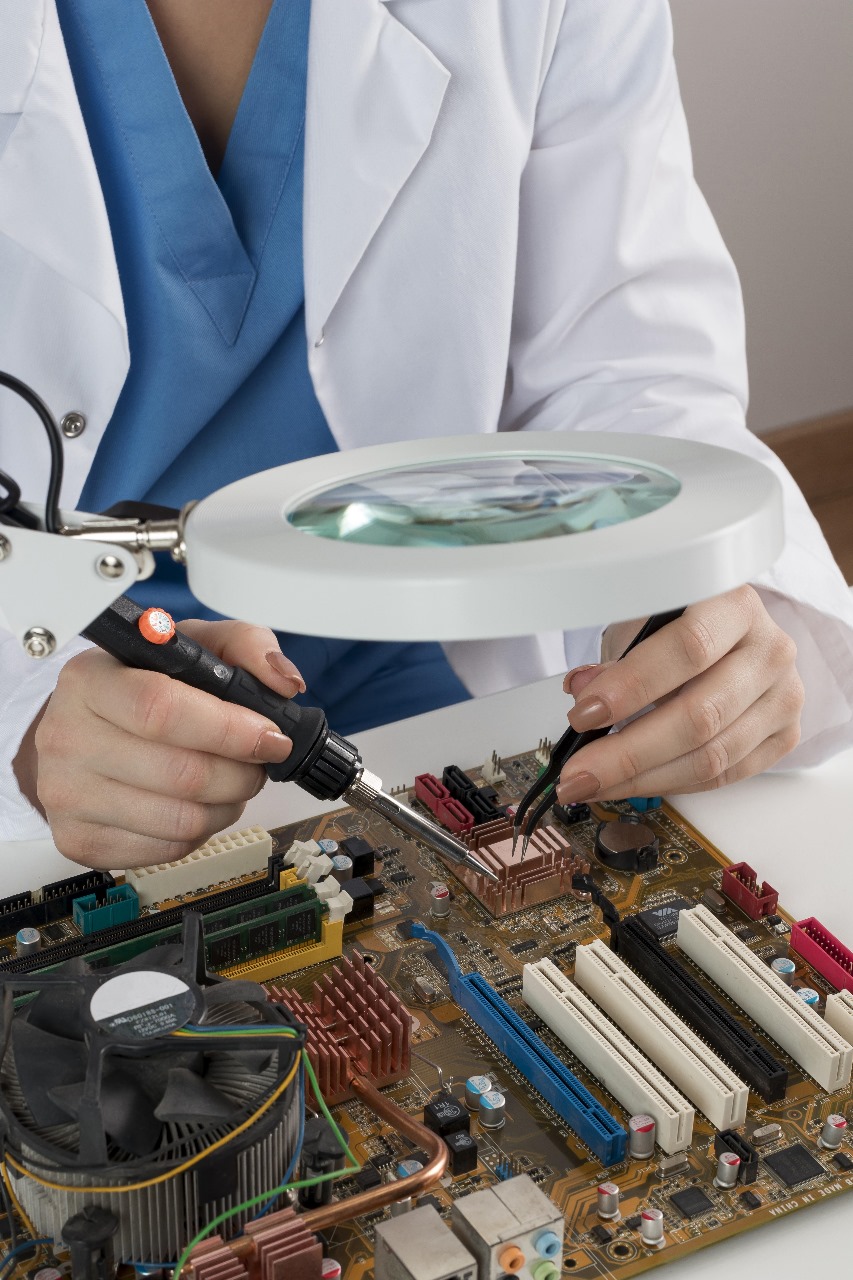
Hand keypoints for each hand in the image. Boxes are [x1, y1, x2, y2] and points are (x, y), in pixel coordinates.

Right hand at [33, 619, 304, 867]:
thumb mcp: (192, 646)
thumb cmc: (140, 686)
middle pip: (181, 774)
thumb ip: (245, 646)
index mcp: (91, 680)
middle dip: (241, 773)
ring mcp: (68, 795)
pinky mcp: (80, 839)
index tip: (269, 736)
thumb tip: (284, 681)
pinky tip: (198, 805)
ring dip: (227, 805)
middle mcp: (68, 737)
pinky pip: (167, 849)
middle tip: (257, 763)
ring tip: (231, 783)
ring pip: (181, 820)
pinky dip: (200, 831)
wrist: (79, 731)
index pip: (162, 710)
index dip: (230, 730)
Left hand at [556, 586, 803, 803]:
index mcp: (735, 606)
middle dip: (627, 752)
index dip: (632, 687)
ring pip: (711, 756)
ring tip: (595, 784)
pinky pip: (724, 775)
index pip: (688, 649)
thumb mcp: (645, 621)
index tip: (584, 715)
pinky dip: (671, 783)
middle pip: (700, 716)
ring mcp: (783, 697)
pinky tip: (632, 783)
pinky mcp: (784, 735)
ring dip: (643, 778)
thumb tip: (582, 692)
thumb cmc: (682, 624)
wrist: (732, 635)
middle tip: (578, 773)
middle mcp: (770, 651)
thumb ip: (617, 657)